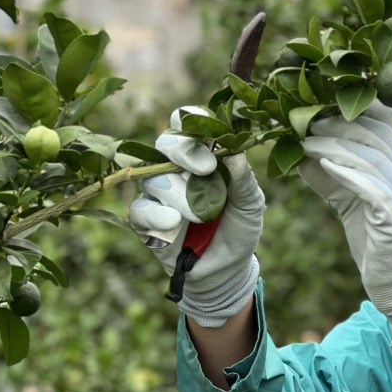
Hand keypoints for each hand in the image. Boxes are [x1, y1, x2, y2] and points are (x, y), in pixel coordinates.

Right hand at [129, 106, 264, 326]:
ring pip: (154, 179)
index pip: (188, 126)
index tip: (208, 135)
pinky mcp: (144, 221)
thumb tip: (234, 151)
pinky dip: (157, 216)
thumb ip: (243, 178)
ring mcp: (158, 194)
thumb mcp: (251, 204)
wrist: (227, 269)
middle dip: (183, 152)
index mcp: (202, 157)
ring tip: (200, 216)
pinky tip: (174, 224)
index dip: (192, 122)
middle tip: (206, 169)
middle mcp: (176, 170)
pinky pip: (140, 210)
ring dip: (180, 195)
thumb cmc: (239, 229)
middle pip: (165, 144)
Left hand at [299, 101, 391, 339]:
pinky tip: (321, 162)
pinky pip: (369, 185)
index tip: (328, 100)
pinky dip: (344, 171)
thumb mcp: (354, 200)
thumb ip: (334, 175)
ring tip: (305, 140)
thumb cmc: (376, 239)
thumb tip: (300, 154)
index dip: (363, 105)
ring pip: (371, 155)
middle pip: (379, 132)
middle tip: (309, 119)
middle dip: (341, 122)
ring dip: (334, 144)